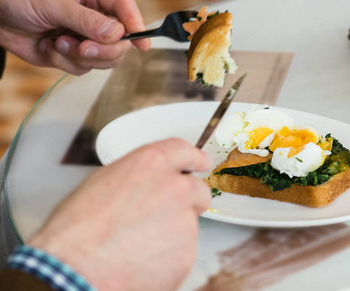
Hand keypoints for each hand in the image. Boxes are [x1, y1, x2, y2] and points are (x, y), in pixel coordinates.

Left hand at [0, 0, 150, 74]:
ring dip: (80, 57)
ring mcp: (86, 38)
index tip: (142, 44)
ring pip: (104, 59)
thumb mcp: (53, 3)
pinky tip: (50, 48)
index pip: (125, 8)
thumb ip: (86, 20)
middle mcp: (95, 18)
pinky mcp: (74, 55)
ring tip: (58, 43)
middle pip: (120, 42)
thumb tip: (117, 33)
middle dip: (103, 50)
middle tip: (83, 48)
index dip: (137, 25)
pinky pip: (83, 68)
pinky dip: (66, 62)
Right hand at [28, 138, 212, 290]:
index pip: (185, 151)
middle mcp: (175, 188)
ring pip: (189, 223)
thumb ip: (136, 176)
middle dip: (187, 200)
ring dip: (173, 231)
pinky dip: (170, 256)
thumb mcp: (102, 183)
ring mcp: (184, 221)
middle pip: (197, 189)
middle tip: (163, 215)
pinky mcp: (188, 253)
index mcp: (151, 164)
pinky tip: (143, 260)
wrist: (77, 271)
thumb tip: (145, 182)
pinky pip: (184, 250)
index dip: (195, 157)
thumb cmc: (77, 230)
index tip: (201, 162)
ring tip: (139, 244)